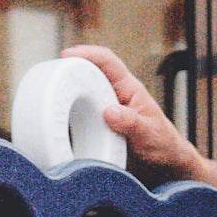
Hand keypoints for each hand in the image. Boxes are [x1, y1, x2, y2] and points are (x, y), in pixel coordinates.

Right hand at [64, 44, 213, 181]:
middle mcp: (117, 94)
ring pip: (85, 90)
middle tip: (51, 74)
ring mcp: (109, 107)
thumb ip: (131, 122)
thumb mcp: (148, 134)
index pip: (108, 62)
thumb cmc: (163, 145)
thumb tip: (108, 111)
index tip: (67, 56)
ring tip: (48, 93)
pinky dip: (70, 109)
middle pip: (91, 71)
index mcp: (130, 89)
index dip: (87, 54)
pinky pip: (84, 110)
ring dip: (69, 89)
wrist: (167, 163)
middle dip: (70, 68)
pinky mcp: (102, 122)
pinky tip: (59, 115)